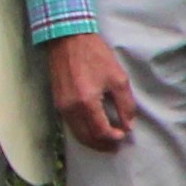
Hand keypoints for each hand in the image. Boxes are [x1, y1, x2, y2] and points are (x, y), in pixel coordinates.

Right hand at [47, 32, 138, 151]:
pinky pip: (70, 123)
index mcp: (86, 102)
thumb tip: (128, 125)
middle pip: (86, 137)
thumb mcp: (118, 78)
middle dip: (102, 144)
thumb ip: (125, 105)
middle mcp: (71, 108)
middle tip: (115, 146)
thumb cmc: (95, 55)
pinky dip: (81, 131)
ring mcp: (61, 106)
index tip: (123, 136)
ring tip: (105, 142)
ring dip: (91, 140)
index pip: (100, 131)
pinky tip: (91, 130)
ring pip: (76, 133)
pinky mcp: (57, 101)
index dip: (113, 138)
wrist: (68, 38)